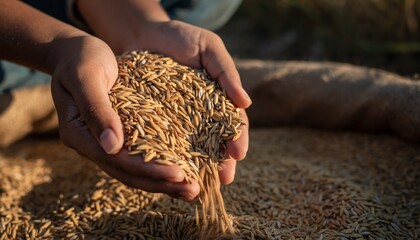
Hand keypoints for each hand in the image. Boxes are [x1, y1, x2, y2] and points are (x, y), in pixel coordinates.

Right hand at [48, 35, 198, 200]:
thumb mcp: (86, 77)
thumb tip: (112, 146)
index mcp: (79, 134)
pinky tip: (183, 168)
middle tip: (193, 191)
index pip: (117, 160)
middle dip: (161, 183)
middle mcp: (91, 145)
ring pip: (135, 170)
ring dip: (163, 181)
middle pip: (128, 172)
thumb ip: (97, 110)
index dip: (149, 170)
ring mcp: (103, 143)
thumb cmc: (80, 58)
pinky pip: (140, 155)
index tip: (179, 175)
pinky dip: (160, 164)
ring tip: (193, 188)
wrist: (74, 52)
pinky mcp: (118, 135)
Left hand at [121, 20, 251, 185]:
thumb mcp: (209, 48)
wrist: (144, 34)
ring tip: (200, 186)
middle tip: (224, 179)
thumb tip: (245, 102)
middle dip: (221, 163)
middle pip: (215, 144)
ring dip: (197, 169)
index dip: (238, 139)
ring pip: (191, 150)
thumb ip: (226, 72)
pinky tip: (169, 173)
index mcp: (219, 101)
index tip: (238, 153)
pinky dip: (168, 159)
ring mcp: (178, 122)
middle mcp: (201, 116)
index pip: (233, 124)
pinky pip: (163, 143)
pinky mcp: (155, 123)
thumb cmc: (181, 38)